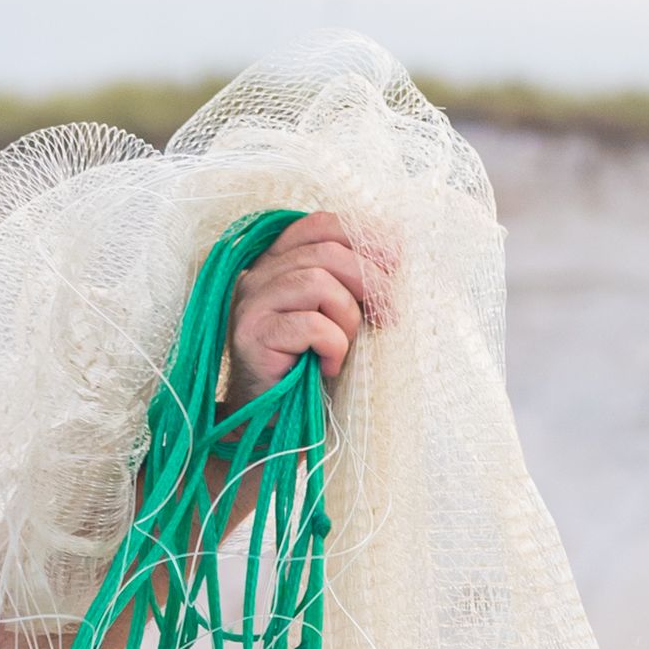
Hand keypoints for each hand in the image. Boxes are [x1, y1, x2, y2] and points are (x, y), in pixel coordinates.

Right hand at [224, 212, 380, 402]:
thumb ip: (353, 283)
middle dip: (369, 281)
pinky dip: (333, 345)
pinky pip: (310, 324)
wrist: (274, 423)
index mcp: (279, 261)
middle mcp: (259, 274)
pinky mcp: (252, 334)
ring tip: (348, 346)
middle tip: (389, 315)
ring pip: (317, 282)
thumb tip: (396, 253)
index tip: (395, 263)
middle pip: (326, 253)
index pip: (321, 225)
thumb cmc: (311, 369)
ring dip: (348, 317)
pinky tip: (330, 366)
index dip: (363, 237)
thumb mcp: (338, 316)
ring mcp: (252, 303)